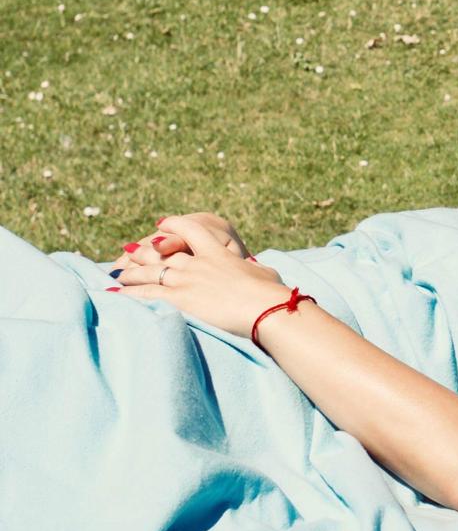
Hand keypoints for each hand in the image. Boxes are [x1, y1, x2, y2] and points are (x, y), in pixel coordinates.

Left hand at [108, 215, 286, 337]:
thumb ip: (254, 269)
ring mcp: (186, 281)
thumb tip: (258, 269)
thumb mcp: (265, 274)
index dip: (174, 224)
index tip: (161, 223)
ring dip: (131, 273)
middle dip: (143, 253)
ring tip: (119, 275)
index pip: (192, 231)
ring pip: (148, 273)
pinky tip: (113, 294)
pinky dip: (127, 293)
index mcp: (219, 254)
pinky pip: (144, 295)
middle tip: (129, 253)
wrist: (263, 308)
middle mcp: (197, 264)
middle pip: (162, 253)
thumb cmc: (270, 293)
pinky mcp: (178, 300)